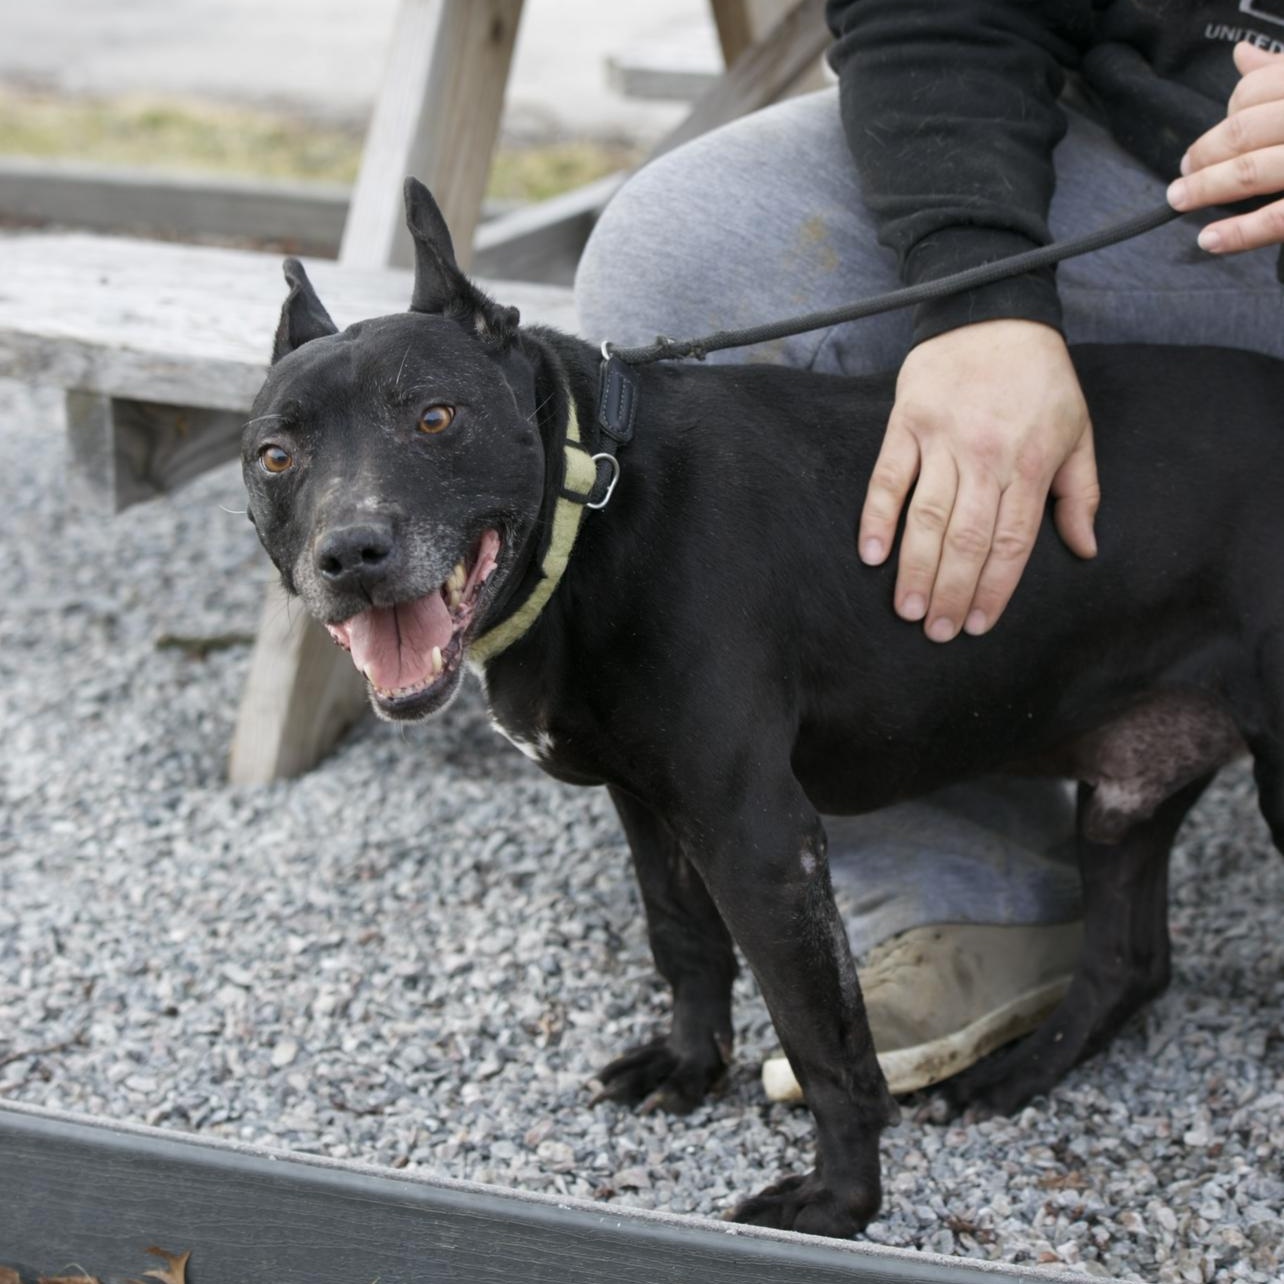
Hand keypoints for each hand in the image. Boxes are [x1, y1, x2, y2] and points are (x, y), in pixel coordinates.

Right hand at [859, 319, 1098, 641]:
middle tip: (937, 631)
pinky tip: (871, 554)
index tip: (979, 625)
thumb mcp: (1077, 430)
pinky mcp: (907, 423)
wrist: (992, 312)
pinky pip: (888, 478)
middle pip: (967, 539)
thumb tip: (1085, 548)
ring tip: (907, 610)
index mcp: (1030, 464)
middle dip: (952, 592)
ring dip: (916, 569)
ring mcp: (942, 440)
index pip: (1011, 542)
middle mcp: (986, 457)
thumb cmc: (1040, 378)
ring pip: (927, 517)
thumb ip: (1079, 493)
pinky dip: (877, 517)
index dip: (995, 589)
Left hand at [1170, 42, 1283, 251]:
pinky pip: (1279, 218)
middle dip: (1202, 156)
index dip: (1226, 114)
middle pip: (1242, 132)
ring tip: (1180, 200)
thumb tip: (1242, 57)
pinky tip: (1209, 241)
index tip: (1215, 136)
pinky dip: (1238, 233)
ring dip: (1205, 190)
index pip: (1252, 92)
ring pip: (1251, 172)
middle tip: (1182, 176)